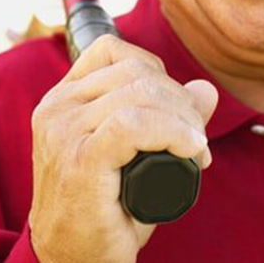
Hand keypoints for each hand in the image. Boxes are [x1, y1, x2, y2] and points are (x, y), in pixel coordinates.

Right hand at [28, 35, 218, 262]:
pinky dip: (172, 132)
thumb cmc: (103, 212)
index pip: (111, 50)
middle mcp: (57, 109)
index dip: (154, 69)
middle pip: (134, 71)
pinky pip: (134, 124)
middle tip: (196, 138)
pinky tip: (191, 151)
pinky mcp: (79, 160)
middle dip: (179, 99)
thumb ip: (168, 120)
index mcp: (62, 100)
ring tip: (196, 149)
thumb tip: (206, 90)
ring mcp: (63, 132)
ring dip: (183, 118)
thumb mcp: (135, 156)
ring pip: (139, 94)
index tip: (175, 108)